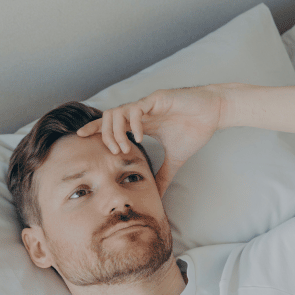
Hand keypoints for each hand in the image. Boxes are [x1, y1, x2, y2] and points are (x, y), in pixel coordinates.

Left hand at [77, 85, 227, 196]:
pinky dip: (134, 123)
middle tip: (114, 153)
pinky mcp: (157, 99)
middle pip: (108, 117)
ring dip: (116, 131)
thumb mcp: (176, 159)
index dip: (95, 130)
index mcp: (141, 123)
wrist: (213, 113)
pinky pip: (137, 109)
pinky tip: (138, 137)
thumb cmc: (195, 130)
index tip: (81, 138)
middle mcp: (141, 112)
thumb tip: (158, 196)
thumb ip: (164, 175)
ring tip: (124, 147)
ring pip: (118, 112)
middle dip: (105, 135)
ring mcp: (147, 104)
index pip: (111, 124)